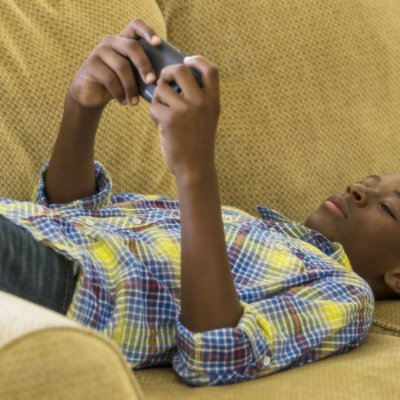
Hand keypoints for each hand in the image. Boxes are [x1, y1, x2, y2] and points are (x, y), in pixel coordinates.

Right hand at [68, 18, 160, 108]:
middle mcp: (111, 41)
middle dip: (144, 66)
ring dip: (131, 87)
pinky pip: (110, 78)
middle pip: (132, 47)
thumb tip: (165, 79)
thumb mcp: (134, 77)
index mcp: (124, 40)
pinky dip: (119, 93)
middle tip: (151, 82)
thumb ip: (145, 72)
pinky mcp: (90, 65)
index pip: (136, 25)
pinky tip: (124, 102)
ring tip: (135, 102)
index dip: (148, 31)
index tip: (158, 44)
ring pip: (122, 66)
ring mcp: (99, 51)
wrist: (92, 96)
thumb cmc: (119, 85)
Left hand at [150, 56, 220, 177]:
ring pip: (162, 88)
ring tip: (162, 110)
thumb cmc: (198, 143)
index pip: (210, 70)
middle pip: (181, 70)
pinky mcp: (170, 119)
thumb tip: (174, 79)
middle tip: (163, 80)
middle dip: (167, 72)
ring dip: (158, 97)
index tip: (187, 60)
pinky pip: (154, 106)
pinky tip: (160, 123)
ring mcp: (186, 110)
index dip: (197, 60)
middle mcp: (202, 103)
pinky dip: (154, 113)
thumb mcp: (207, 119)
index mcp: (213, 102)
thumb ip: (198, 100)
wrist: (195, 167)